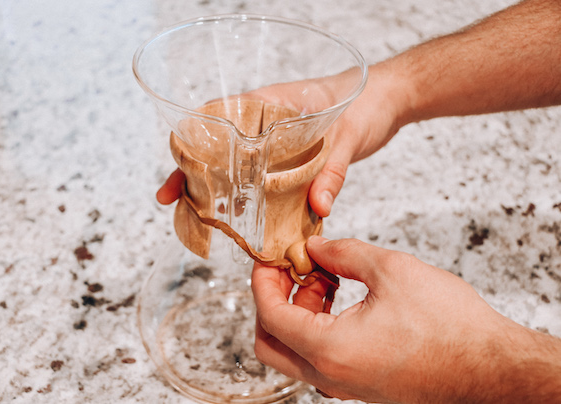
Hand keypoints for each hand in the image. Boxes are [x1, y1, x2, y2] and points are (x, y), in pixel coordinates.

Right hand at [155, 62, 406, 215]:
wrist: (390, 100)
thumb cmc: (368, 101)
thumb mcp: (348, 136)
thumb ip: (333, 171)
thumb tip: (318, 207)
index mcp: (270, 103)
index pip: (219, 119)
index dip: (192, 144)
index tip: (175, 167)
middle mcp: (267, 122)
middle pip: (220, 147)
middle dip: (195, 172)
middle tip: (172, 198)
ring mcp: (278, 141)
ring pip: (239, 164)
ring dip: (219, 187)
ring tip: (198, 213)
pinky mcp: (292, 157)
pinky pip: (264, 177)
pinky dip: (252, 195)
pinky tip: (243, 215)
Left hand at [252, 236, 537, 402]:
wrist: (494, 371)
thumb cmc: (452, 328)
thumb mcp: (392, 271)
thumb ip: (343, 254)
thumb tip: (315, 248)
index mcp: (328, 350)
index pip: (270, 315)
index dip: (263, 280)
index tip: (269, 257)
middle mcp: (330, 375)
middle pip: (270, 343)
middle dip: (273, 300)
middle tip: (293, 269)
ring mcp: (344, 384)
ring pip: (294, 350)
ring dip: (298, 310)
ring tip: (326, 276)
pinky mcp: (360, 383)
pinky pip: (320, 356)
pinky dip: (318, 325)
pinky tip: (343, 295)